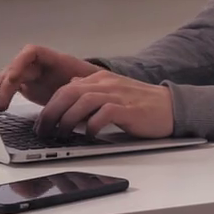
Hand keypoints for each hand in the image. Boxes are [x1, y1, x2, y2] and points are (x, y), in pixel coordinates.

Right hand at [0, 45, 103, 111]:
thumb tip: (73, 83)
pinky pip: (7, 85)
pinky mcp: (26, 86)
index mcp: (55, 59)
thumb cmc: (93, 83)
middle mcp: (39, 65)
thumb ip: (80, 82)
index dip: (19, 64)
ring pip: (8, 77)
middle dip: (3, 84)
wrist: (94, 90)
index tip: (13, 79)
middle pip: (15, 68)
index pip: (31, 52)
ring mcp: (31, 74)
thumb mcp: (89, 82)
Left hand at [35, 71, 174, 139]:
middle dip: (51, 113)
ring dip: (67, 119)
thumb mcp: (113, 91)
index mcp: (101, 79)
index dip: (49, 106)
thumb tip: (70, 86)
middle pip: (69, 93)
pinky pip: (103, 114)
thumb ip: (92, 89)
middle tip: (44, 131)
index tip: (41, 123)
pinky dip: (91, 125)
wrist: (172, 106)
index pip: (65, 88)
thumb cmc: (141, 104)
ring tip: (62, 134)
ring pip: (82, 101)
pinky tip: (89, 134)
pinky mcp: (128, 109)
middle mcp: (107, 84)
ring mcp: (118, 95)